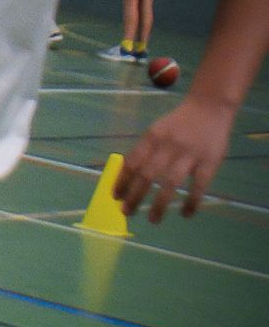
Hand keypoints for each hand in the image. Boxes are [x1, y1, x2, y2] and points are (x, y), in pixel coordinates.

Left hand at [115, 95, 234, 221]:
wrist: (210, 107)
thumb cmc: (178, 124)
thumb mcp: (156, 131)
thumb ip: (144, 151)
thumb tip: (125, 178)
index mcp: (151, 137)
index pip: (131, 162)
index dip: (121, 181)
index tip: (115, 198)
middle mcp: (168, 145)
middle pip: (147, 175)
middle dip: (134, 197)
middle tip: (127, 213)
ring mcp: (189, 154)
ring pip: (170, 183)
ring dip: (159, 204)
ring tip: (153, 220)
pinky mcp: (210, 161)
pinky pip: (199, 186)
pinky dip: (192, 202)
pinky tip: (186, 214)